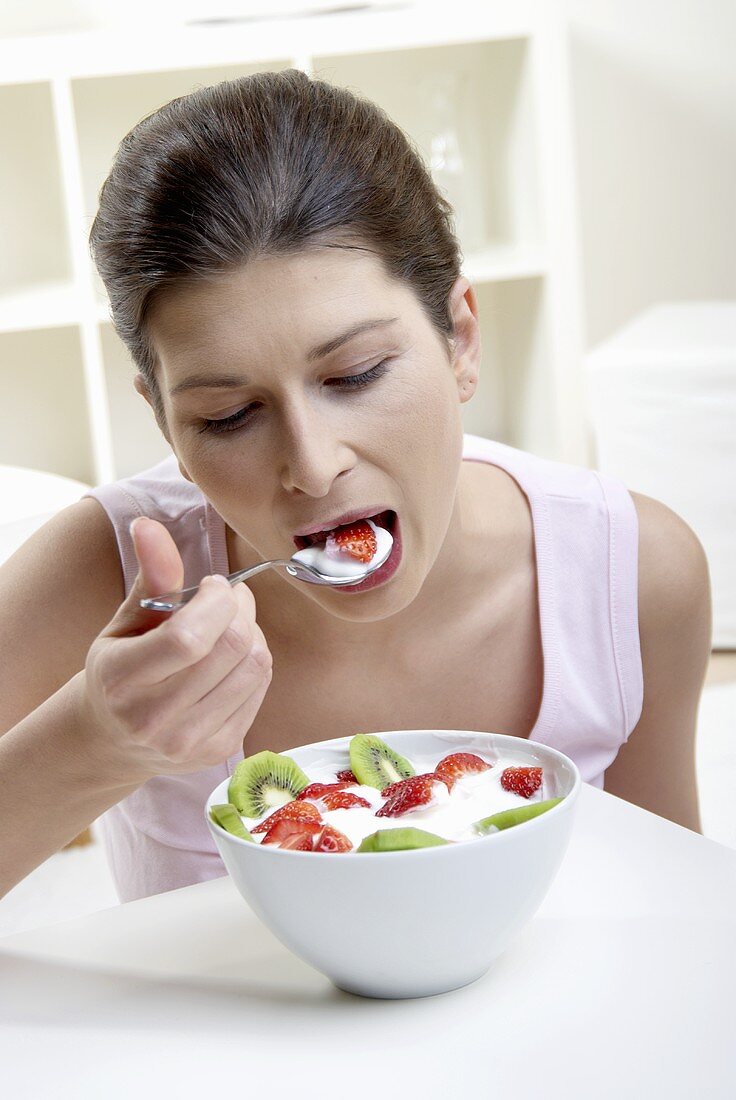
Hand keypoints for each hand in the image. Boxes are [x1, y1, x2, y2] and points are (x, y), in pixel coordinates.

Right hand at [81, 516, 272, 780]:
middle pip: (231, 649)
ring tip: (233, 623)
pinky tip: (235, 655)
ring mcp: (188, 741)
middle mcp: (152, 718)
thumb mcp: (125, 621)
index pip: (188, 638)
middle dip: (241, 609)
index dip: (216, 600)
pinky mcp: (218, 751)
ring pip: (255, 667)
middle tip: (231, 598)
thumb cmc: (120, 668)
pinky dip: (256, 661)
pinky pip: (262, 688)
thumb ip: (149, 576)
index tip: (213, 585)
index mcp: (120, 679)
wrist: (113, 738)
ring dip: (254, 633)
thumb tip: (149, 525)